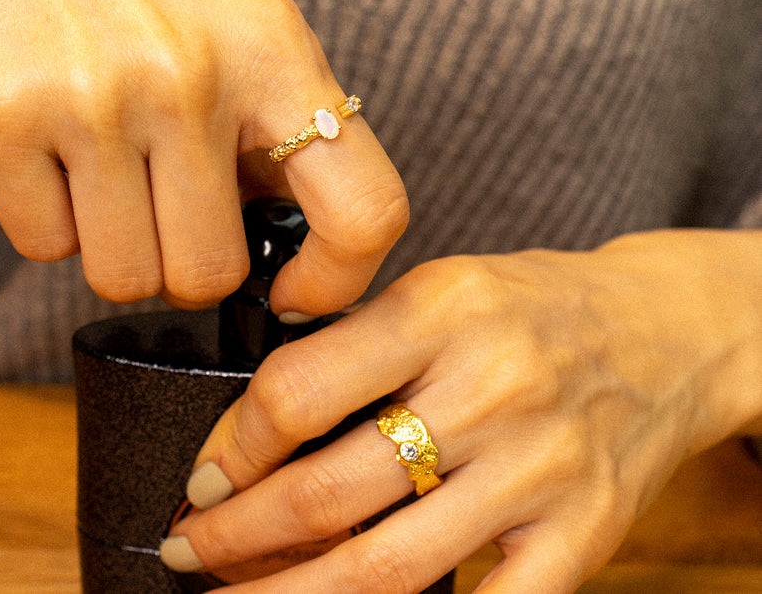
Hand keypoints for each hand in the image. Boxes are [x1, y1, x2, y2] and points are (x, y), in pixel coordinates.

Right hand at [0, 0, 406, 308]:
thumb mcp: (240, 17)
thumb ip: (277, 123)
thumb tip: (293, 243)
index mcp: (276, 50)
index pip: (363, 207)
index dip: (339, 278)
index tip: (296, 292)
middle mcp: (194, 75)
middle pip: (208, 276)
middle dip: (181, 260)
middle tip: (159, 201)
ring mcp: (97, 97)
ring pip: (122, 277)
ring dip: (112, 241)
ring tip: (98, 162)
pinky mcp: (2, 116)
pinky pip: (43, 246)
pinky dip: (46, 216)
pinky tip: (44, 144)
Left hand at [162, 229, 761, 591]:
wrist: (661, 330)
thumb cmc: (534, 304)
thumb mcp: (442, 285)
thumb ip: (361, 341)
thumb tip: (259, 417)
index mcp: (441, 308)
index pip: (300, 390)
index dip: (232, 445)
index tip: (203, 475)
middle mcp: (491, 386)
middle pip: (332, 489)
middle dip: (240, 536)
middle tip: (190, 550)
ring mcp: (541, 467)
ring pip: (390, 565)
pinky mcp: (584, 531)